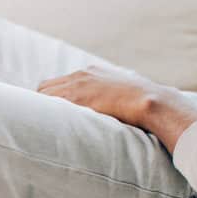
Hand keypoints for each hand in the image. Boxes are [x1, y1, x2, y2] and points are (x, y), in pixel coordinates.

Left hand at [36, 64, 168, 128]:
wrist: (152, 102)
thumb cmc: (145, 103)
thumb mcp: (127, 92)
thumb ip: (113, 95)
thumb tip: (115, 108)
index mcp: (94, 72)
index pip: (62, 82)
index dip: (56, 97)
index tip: (57, 111)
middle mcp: (83, 74)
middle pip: (47, 86)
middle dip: (45, 102)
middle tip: (49, 120)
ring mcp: (79, 84)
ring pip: (43, 93)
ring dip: (44, 108)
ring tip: (48, 125)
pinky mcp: (77, 97)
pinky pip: (47, 101)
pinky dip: (46, 112)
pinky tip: (52, 125)